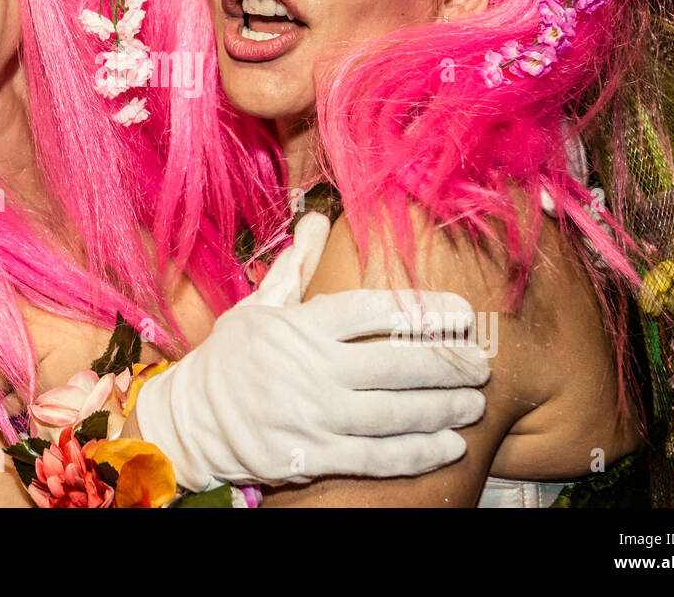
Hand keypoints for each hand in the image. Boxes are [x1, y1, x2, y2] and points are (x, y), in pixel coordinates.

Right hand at [134, 214, 489, 489]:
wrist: (190, 421)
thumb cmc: (230, 359)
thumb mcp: (258, 306)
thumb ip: (296, 266)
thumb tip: (318, 217)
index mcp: (303, 327)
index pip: (376, 311)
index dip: (426, 311)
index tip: (463, 314)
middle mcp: (313, 369)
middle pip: (398, 364)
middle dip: (449, 365)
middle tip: (482, 365)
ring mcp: (314, 416)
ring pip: (395, 413)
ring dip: (444, 408)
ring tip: (474, 403)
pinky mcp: (312, 456)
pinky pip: (376, 456)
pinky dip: (417, 452)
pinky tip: (448, 445)